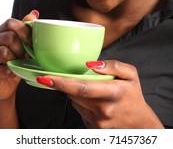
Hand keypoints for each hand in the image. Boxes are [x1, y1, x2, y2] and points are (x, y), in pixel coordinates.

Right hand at [0, 10, 38, 100]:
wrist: (6, 84)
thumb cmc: (15, 62)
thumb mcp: (22, 44)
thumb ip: (26, 29)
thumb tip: (34, 13)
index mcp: (3, 33)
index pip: (11, 23)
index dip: (24, 30)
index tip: (33, 41)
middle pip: (9, 36)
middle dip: (21, 47)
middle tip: (25, 55)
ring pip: (4, 51)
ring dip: (15, 59)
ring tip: (17, 63)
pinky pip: (1, 68)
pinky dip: (10, 71)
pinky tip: (12, 72)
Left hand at [37, 60, 163, 128]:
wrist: (139, 125)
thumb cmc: (133, 97)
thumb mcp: (131, 75)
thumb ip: (113, 66)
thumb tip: (91, 64)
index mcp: (113, 93)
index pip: (82, 88)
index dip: (62, 83)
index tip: (46, 78)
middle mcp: (104, 110)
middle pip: (74, 95)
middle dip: (69, 85)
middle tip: (69, 78)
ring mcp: (97, 123)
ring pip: (75, 103)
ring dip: (77, 95)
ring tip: (92, 92)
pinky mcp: (93, 129)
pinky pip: (80, 112)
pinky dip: (82, 105)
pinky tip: (95, 103)